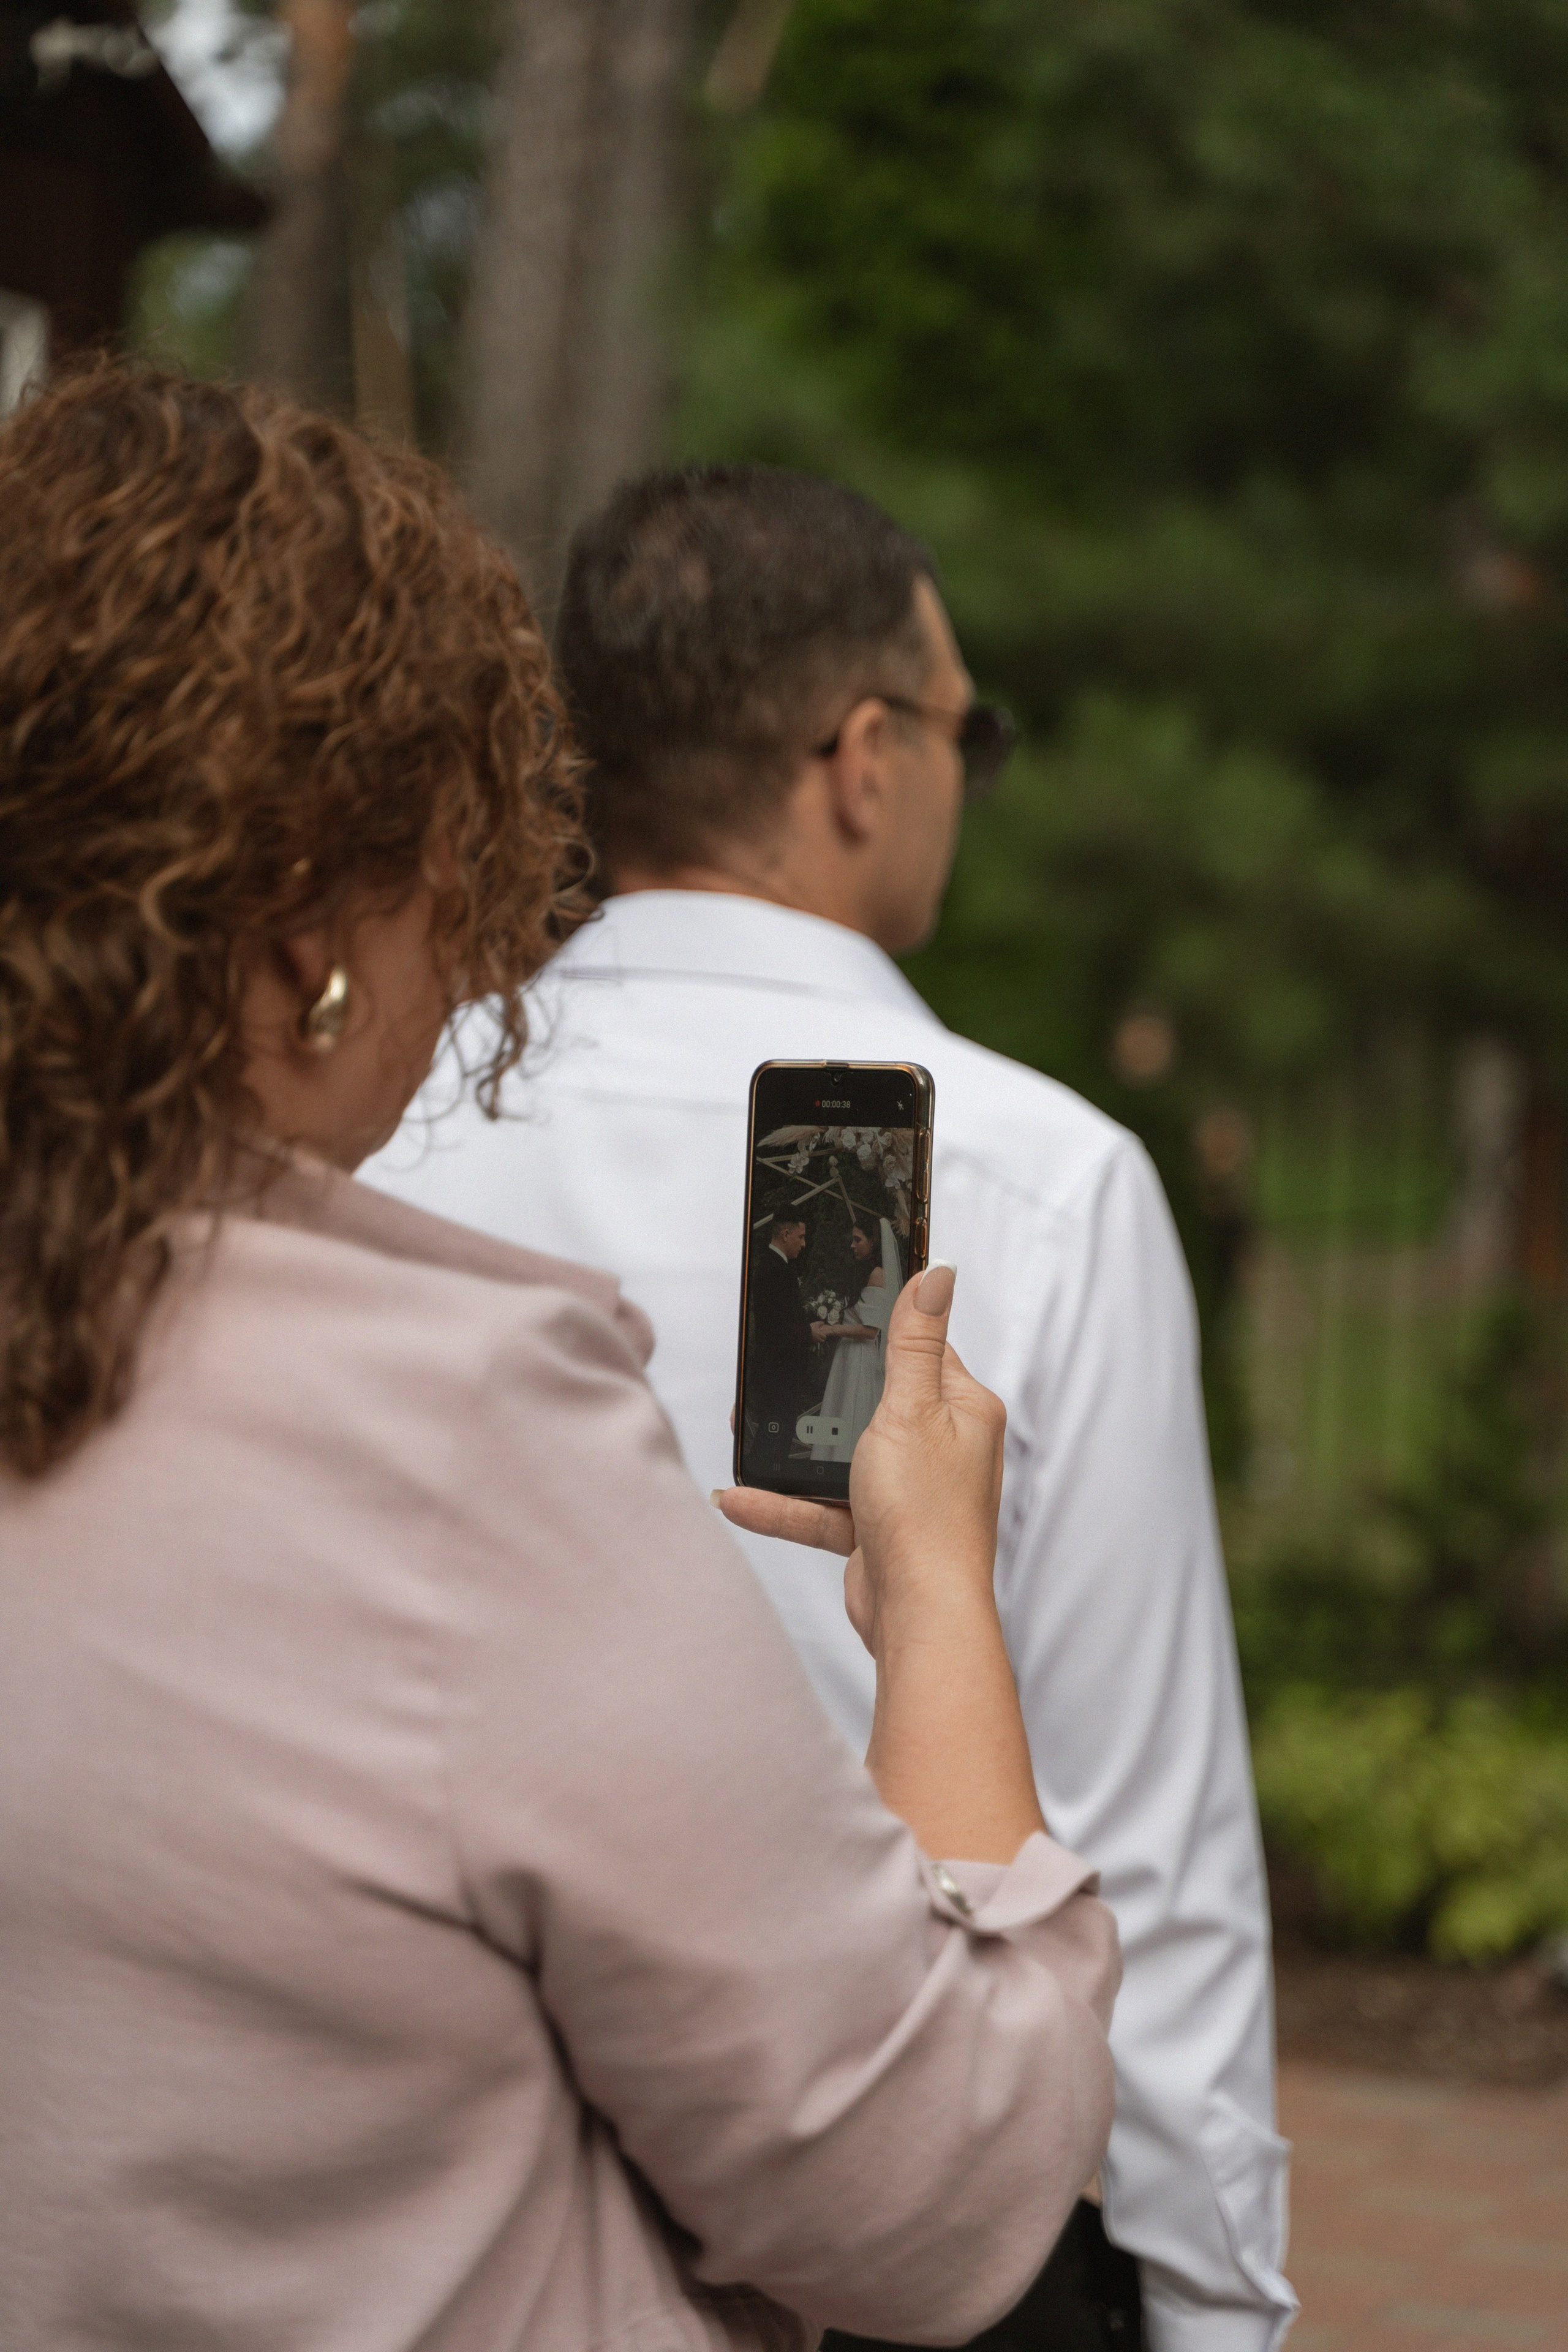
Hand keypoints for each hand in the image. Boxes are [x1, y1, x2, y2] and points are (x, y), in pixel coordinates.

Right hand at [718, 1265, 1041, 1862]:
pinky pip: (823, 1506)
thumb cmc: (925, 1515)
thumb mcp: (910, 1410)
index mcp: (964, 1410)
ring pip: (842, 1455)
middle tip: (779, 1371)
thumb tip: (939, 1273)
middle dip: (828, 1393)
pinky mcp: (877, 1531)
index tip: (836, 1307)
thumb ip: (914, 1343)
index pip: (924, 1350)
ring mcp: (909, 1491)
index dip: (881, 1329)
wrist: (919, 1616)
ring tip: (744, 1432)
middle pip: (877, 1401)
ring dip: (795, 1453)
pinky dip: (783, 1503)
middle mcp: (943, 1448)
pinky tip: (735, 1497)